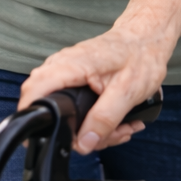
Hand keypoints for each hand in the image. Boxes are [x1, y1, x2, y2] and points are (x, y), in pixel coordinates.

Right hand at [19, 27, 170, 153]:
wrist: (148, 37)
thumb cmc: (141, 56)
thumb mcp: (127, 92)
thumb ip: (104, 119)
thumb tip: (84, 143)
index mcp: (73, 65)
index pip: (35, 88)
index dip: (32, 113)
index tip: (40, 135)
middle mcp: (65, 65)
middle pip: (48, 104)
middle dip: (74, 131)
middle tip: (103, 138)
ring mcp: (69, 71)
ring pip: (64, 108)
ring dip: (91, 128)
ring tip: (119, 130)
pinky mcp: (77, 78)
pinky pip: (75, 103)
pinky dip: (94, 119)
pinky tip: (116, 123)